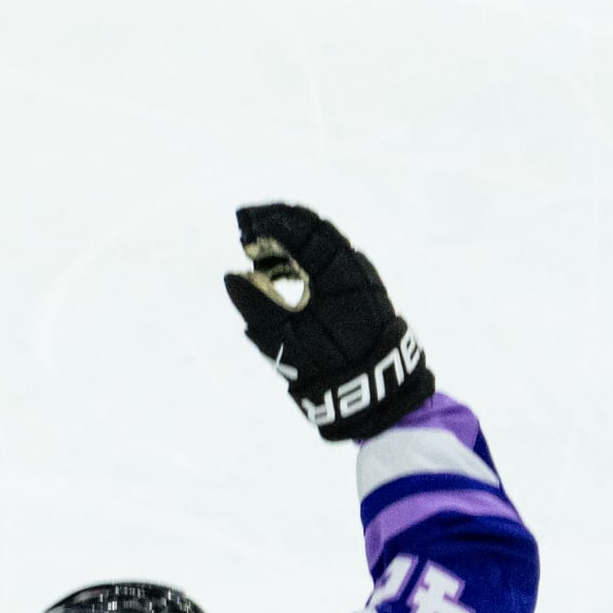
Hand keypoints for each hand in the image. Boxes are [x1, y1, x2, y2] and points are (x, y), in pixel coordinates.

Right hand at [224, 202, 433, 440]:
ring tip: (259, 256)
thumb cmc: (330, 368)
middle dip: (276, 224)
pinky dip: (303, 258)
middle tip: (246, 230)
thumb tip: (232, 275)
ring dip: (289, 242)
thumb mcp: (286, 340)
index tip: (241, 222)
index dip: (266, 220)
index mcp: (334, 269)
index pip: (298, 227)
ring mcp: (360, 275)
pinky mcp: (362, 290)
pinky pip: (329, 260)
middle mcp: (351, 264)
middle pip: (311, 227)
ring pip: (321, 242)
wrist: (380, 392)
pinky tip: (284, 273)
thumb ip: (256, 305)